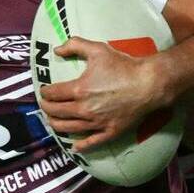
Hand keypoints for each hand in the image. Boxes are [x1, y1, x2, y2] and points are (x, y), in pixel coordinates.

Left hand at [38, 37, 170, 151]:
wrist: (149, 83)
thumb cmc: (124, 66)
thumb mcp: (98, 49)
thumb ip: (74, 45)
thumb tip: (56, 50)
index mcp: (79, 90)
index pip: (52, 94)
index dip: (45, 92)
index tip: (44, 91)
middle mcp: (84, 109)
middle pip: (56, 112)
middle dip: (47, 108)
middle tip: (46, 105)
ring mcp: (97, 123)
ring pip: (68, 128)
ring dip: (56, 125)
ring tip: (52, 122)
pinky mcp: (110, 131)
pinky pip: (92, 142)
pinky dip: (81, 146)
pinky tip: (74, 147)